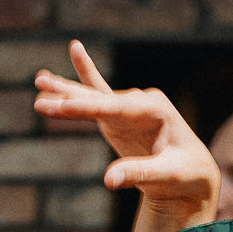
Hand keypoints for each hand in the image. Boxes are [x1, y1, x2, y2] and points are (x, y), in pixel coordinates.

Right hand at [33, 42, 217, 231]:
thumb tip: (108, 180)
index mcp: (156, 110)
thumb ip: (138, 174)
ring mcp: (130, 106)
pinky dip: (82, 80)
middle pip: (99, 100)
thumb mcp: (166, 176)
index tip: (61, 107)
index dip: (86, 109)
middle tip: (39, 99)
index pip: (114, 109)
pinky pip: (99, 96)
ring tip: (39, 80)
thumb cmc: (185, 174)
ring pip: (94, 96)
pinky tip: (75, 50)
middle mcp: (142, 101)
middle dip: (69, 100)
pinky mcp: (120, 116)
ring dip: (67, 90)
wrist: (193, 172)